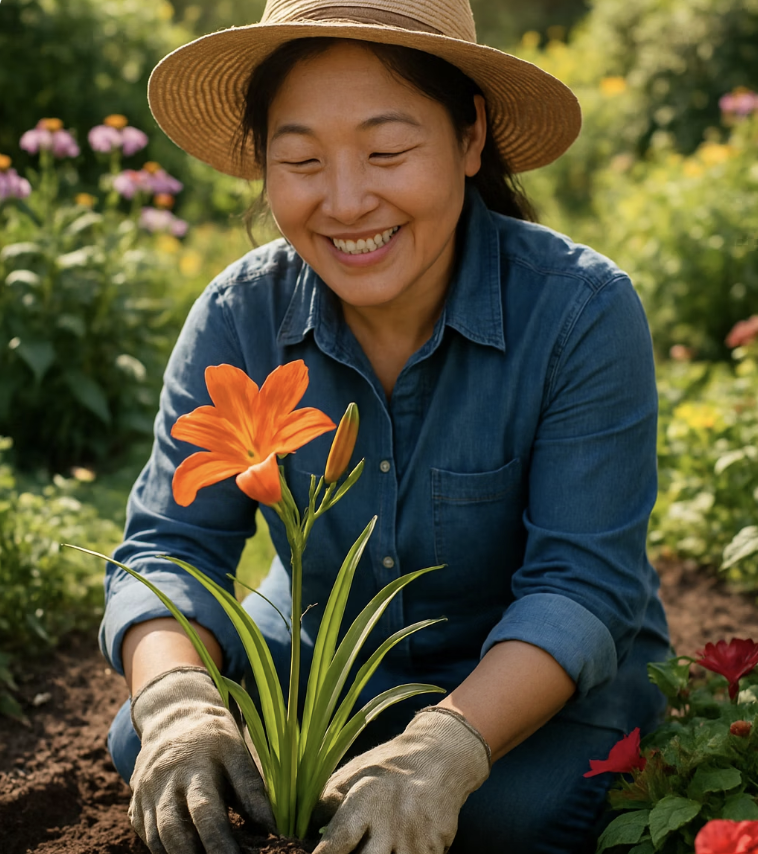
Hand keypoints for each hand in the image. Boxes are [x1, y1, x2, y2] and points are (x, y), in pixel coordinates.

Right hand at [129, 666, 275, 853]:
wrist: (172, 717)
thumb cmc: (214, 739)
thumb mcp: (237, 751)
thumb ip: (251, 789)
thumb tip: (271, 828)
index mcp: (198, 763)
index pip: (207, 810)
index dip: (222, 841)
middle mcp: (168, 778)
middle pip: (176, 828)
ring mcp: (148, 791)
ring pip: (159, 836)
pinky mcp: (136, 803)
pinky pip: (147, 836)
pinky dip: (165, 851)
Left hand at [313, 707, 490, 853]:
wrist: (438, 758)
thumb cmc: (387, 767)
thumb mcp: (353, 773)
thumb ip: (327, 803)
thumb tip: (302, 832)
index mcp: (367, 799)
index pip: (338, 842)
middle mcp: (392, 824)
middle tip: (347, 852)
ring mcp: (415, 841)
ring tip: (371, 848)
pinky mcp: (434, 850)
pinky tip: (393, 846)